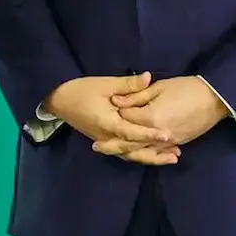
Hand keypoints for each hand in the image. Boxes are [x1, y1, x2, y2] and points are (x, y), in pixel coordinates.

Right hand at [44, 72, 178, 165]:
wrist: (59, 99)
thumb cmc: (81, 90)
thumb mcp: (104, 84)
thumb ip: (128, 84)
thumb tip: (148, 77)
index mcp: (107, 123)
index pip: (132, 132)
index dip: (150, 134)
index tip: (167, 135)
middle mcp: (107, 137)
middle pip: (133, 150)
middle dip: (155, 153)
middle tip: (176, 154)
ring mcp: (106, 141)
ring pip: (130, 155)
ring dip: (150, 157)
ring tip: (170, 158)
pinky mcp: (105, 141)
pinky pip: (124, 152)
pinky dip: (139, 154)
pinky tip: (153, 155)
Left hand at [92, 75, 229, 158]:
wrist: (216, 98)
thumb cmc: (186, 88)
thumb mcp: (159, 87)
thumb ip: (135, 95)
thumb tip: (116, 102)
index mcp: (151, 117)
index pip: (127, 119)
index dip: (116, 115)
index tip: (102, 114)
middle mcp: (158, 134)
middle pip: (131, 142)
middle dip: (113, 144)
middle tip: (96, 146)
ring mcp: (169, 141)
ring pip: (143, 150)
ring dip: (127, 152)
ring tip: (111, 152)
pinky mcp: (177, 142)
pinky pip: (157, 151)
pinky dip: (145, 153)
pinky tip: (136, 153)